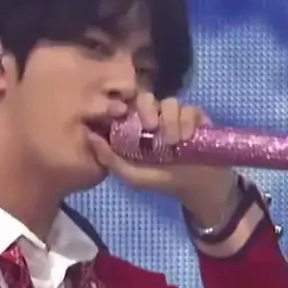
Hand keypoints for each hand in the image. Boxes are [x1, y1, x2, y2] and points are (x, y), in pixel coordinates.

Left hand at [87, 93, 239, 227]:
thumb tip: (89, 135)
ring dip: (171, 121)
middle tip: (152, 127)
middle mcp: (157, 119)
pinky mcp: (197, 118)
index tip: (126, 117)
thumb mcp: (132, 176)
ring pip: (170, 103)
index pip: (128, 106)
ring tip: (174, 143)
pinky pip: (190, 109)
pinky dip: (188, 122)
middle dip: (148, 109)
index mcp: (138, 129)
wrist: (198, 188)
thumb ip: (110, 159)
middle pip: (147, 98)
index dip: (126, 106)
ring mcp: (177, 117)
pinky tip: (188, 138)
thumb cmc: (163, 181)